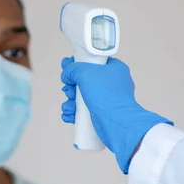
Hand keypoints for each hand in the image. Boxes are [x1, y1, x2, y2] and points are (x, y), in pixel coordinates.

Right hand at [60, 57, 171, 172]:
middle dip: (71, 87)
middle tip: (68, 91)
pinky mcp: (102, 114)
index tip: (66, 67)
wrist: (117, 122)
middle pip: (85, 80)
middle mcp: (112, 83)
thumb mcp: (85, 72)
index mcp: (114, 69)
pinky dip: (75, 113)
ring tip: (68, 107)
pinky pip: (85, 111)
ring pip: (83, 97)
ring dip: (71, 102)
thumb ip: (72, 69)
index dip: (77, 63)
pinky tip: (69, 115)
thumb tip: (67, 75)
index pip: (93, 61)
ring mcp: (108, 100)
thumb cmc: (104, 93)